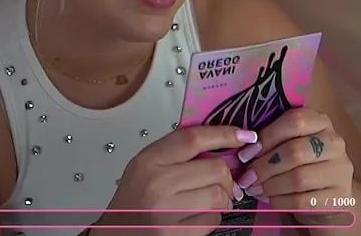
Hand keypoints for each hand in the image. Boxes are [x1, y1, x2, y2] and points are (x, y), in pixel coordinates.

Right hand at [98, 125, 258, 234]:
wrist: (116, 232)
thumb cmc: (133, 198)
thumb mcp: (146, 165)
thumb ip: (177, 152)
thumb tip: (221, 144)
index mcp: (149, 160)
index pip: (194, 139)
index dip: (224, 134)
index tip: (244, 135)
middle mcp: (157, 183)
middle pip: (215, 168)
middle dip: (226, 175)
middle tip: (221, 180)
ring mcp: (166, 212)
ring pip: (219, 196)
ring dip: (222, 198)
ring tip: (209, 199)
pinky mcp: (175, 235)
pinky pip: (213, 220)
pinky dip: (213, 217)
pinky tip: (199, 215)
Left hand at [236, 108, 354, 225]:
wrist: (330, 196)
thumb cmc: (303, 164)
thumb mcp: (292, 144)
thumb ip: (273, 140)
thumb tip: (245, 150)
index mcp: (321, 122)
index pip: (294, 120)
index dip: (266, 137)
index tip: (246, 154)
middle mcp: (335, 143)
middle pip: (295, 151)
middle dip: (264, 166)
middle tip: (247, 177)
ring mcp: (341, 171)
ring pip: (299, 178)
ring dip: (270, 185)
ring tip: (254, 189)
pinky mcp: (339, 198)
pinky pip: (303, 201)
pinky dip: (279, 201)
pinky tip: (269, 200)